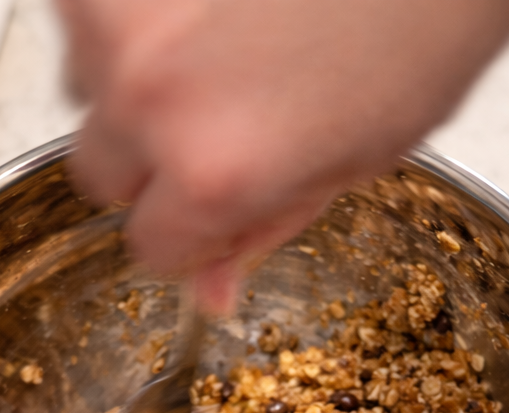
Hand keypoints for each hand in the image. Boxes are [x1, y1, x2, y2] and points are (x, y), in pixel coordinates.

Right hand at [56, 0, 508, 310]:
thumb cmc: (423, 22)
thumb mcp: (354, 161)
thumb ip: (264, 226)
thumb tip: (212, 288)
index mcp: (213, 171)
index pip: (151, 249)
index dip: (187, 236)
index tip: (206, 218)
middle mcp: (147, 92)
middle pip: (97, 171)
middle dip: (148, 164)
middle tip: (211, 127)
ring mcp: (116, 7)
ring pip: (85, 79)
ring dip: (134, 78)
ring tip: (219, 46)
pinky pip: (89, 10)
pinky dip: (136, 16)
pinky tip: (205, 5)